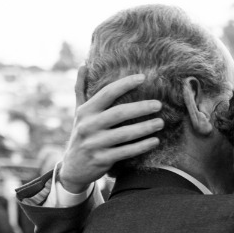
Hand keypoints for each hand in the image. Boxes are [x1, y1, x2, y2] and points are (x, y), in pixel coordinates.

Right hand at [60, 66, 164, 192]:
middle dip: (140, 108)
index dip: (125, 84)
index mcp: (85, 111)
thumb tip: (83, 65)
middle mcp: (88, 126)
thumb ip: (81, 89)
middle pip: (118, 113)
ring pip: (124, 134)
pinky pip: (126, 152)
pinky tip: (155, 141)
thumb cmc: (82, 134)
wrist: (73, 167)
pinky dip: (141, 146)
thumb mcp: (79, 112)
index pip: (107, 93)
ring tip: (161, 123)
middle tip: (159, 104)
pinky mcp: (102, 159)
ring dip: (145, 128)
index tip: (143, 78)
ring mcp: (95, 144)